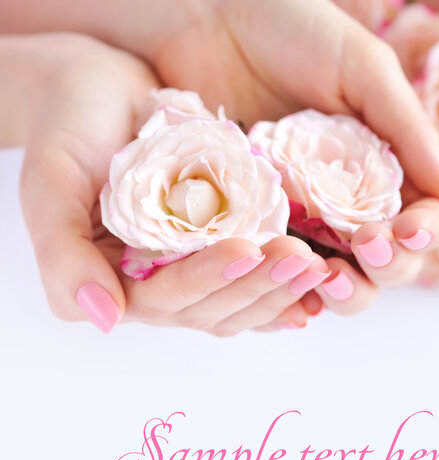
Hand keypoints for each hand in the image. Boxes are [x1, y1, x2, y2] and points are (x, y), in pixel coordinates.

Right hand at [15, 33, 327, 334]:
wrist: (105, 96)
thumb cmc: (71, 130)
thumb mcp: (52, 184)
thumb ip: (64, 255)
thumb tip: (105, 318)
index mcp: (117, 281)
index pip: (166, 298)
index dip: (207, 279)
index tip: (247, 248)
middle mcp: (158, 287)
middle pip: (212, 308)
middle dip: (258, 287)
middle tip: (301, 260)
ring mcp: (193, 273)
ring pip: (240, 302)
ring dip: (280, 290)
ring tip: (318, 267)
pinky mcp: (219, 254)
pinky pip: (254, 284)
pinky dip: (284, 291)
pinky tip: (316, 288)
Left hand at [145, 0, 438, 310]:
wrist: (207, 19)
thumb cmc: (290, 31)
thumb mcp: (362, 69)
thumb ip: (409, 130)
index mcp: (386, 169)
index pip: (424, 220)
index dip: (425, 234)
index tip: (409, 228)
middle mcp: (351, 203)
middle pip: (388, 263)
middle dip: (389, 266)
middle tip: (367, 244)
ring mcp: (304, 219)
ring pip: (342, 280)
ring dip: (347, 292)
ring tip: (329, 276)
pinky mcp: (259, 226)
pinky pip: (282, 273)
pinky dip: (291, 291)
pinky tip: (289, 287)